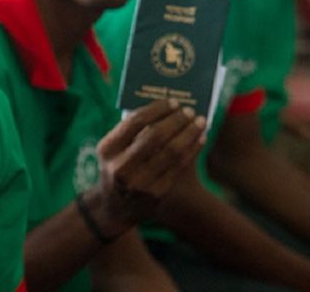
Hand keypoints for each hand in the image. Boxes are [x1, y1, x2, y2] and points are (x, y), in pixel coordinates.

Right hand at [85, 99, 205, 234]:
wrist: (115, 206)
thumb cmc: (117, 165)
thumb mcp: (113, 148)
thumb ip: (130, 129)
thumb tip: (164, 106)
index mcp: (108, 149)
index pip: (135, 121)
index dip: (157, 109)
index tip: (173, 102)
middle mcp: (121, 167)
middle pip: (156, 135)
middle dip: (176, 120)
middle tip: (189, 111)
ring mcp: (140, 182)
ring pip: (172, 151)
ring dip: (190, 133)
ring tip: (200, 122)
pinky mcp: (156, 193)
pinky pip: (180, 166)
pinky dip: (193, 149)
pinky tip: (200, 139)